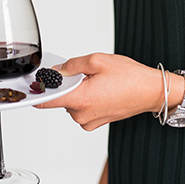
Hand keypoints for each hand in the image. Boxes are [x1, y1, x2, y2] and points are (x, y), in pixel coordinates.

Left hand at [36, 53, 172, 130]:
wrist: (152, 92)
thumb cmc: (130, 77)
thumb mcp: (97, 60)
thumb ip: (71, 65)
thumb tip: (56, 71)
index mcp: (81, 100)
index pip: (46, 101)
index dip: (37, 91)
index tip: (32, 84)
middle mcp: (82, 115)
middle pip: (60, 98)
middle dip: (67, 84)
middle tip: (83, 73)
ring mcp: (90, 121)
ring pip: (72, 102)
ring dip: (78, 90)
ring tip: (98, 80)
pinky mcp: (97, 122)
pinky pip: (82, 108)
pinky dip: (86, 98)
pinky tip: (101, 89)